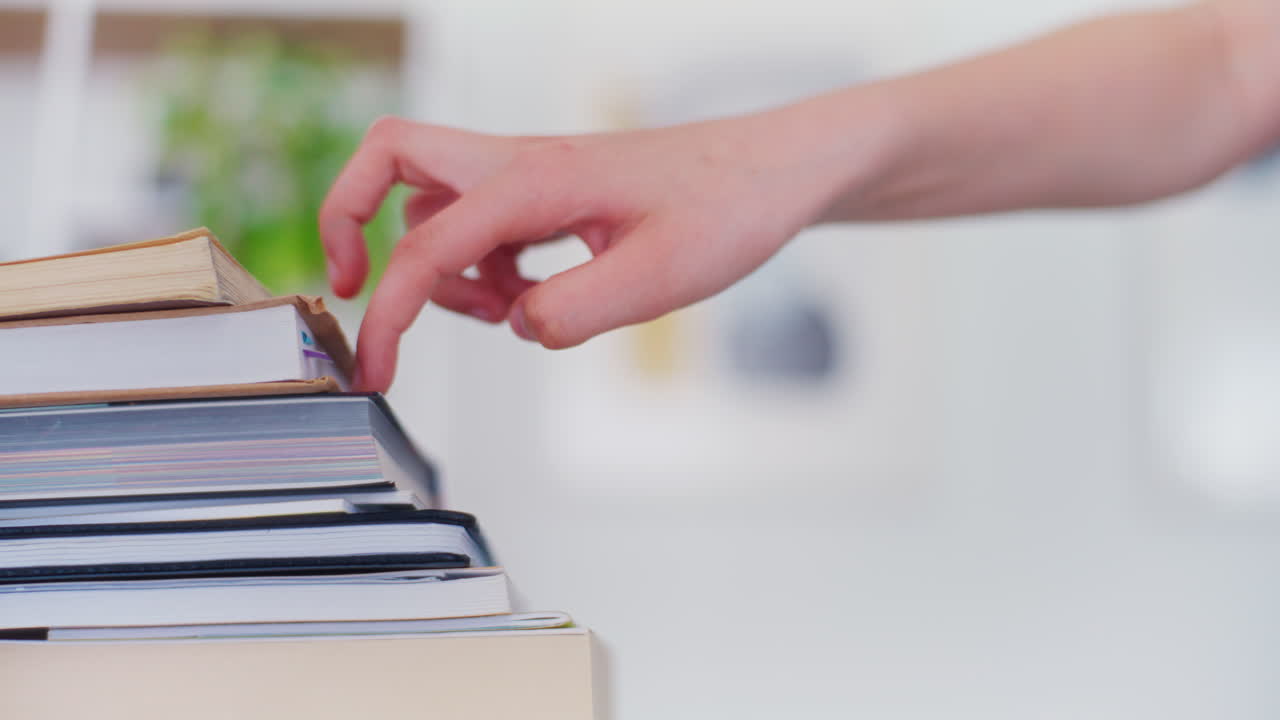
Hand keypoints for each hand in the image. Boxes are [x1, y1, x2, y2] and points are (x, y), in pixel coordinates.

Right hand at [319, 111, 842, 391]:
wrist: (774, 171)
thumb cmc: (728, 207)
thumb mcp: (661, 277)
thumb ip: (576, 309)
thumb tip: (518, 326)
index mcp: (536, 181)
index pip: (426, 245)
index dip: (387, 314)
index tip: (377, 374)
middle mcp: (520, 165)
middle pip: (390, 158)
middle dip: (348, 219)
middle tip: (353, 291)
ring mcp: (532, 176)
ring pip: (436, 204)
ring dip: (442, 266)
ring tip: (505, 308)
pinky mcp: (551, 195)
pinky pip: (483, 225)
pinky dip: (486, 269)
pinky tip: (537, 297)